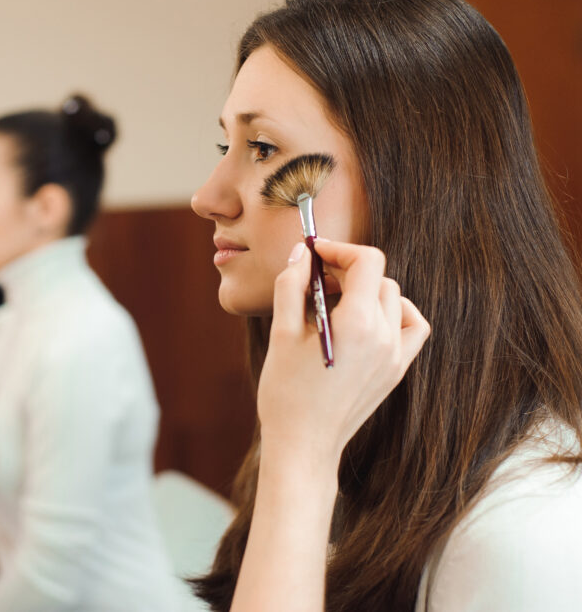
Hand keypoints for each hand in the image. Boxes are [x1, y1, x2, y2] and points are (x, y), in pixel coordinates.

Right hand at [256, 239, 429, 466]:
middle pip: (378, 277)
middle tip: (314, 279)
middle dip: (347, 268)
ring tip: (334, 301)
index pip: (366, 261)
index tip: (314, 253)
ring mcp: (396, 355)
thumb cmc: (286, 392)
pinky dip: (394, 313)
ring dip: (366, 289)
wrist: (304, 445)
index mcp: (357, 324)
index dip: (339, 249)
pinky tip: (367, 319)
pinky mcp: (397, 370)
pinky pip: (411, 326)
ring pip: (394, 298)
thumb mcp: (281, 333)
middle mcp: (385, 337)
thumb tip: (302, 252)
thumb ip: (291, 285)